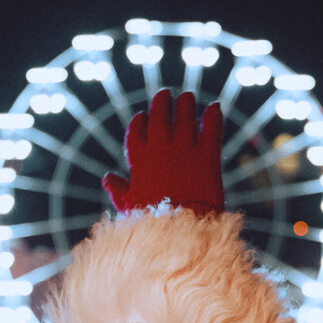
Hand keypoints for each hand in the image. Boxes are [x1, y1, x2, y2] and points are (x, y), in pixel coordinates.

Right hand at [102, 89, 224, 216]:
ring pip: (185, 116)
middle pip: (160, 116)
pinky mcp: (207, 154)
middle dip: (162, 102)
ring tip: (188, 96)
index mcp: (140, 158)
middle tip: (166, 94)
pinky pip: (211, 128)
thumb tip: (107, 179)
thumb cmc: (152, 220)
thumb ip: (118, 189)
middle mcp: (161, 148)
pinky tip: (215, 107)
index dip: (140, 121)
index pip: (137, 131)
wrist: (182, 228)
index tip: (143, 116)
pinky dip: (213, 116)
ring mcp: (185, 148)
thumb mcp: (129, 205)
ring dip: (186, 104)